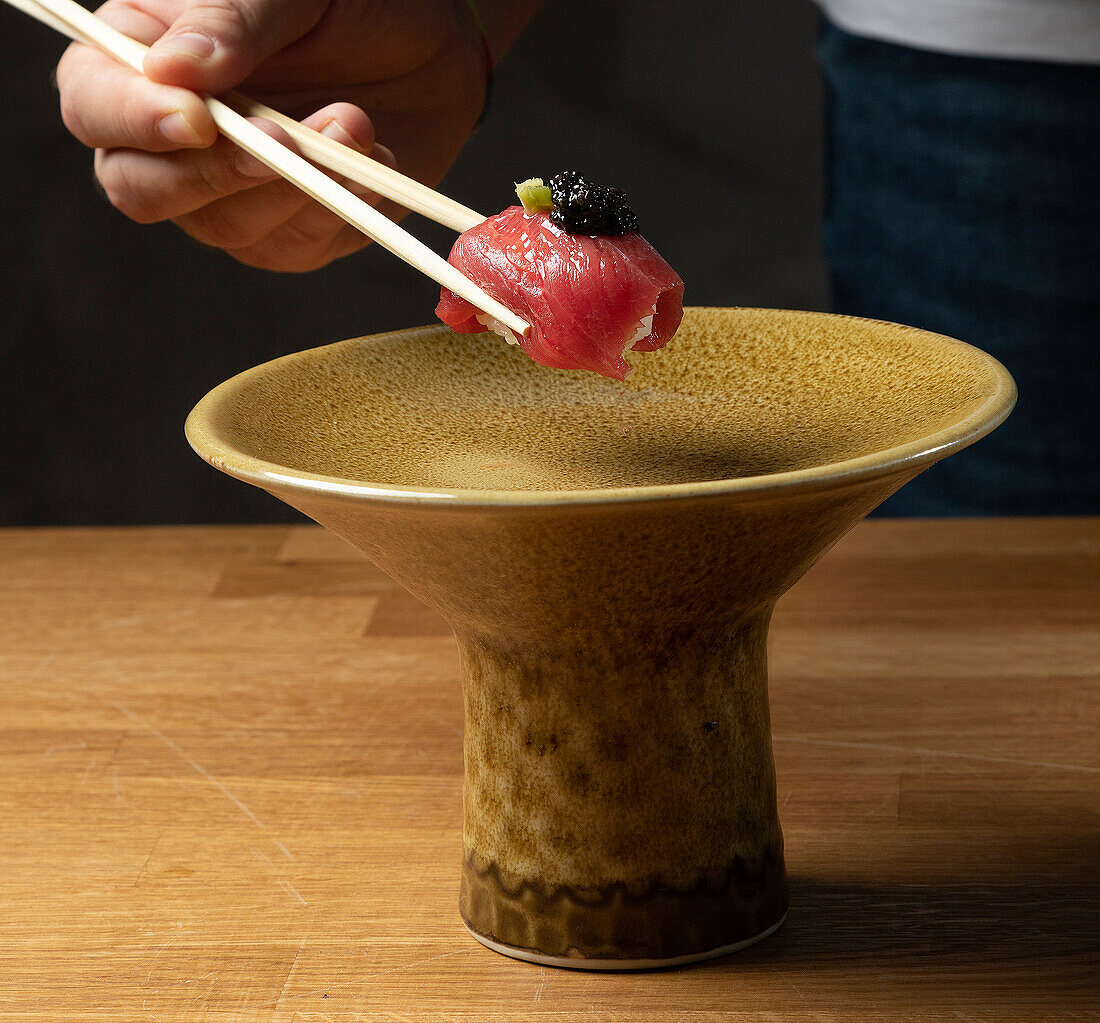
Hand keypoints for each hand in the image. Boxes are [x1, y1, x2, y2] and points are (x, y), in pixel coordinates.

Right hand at [55, 0, 488, 270]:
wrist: (428, 44)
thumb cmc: (343, 3)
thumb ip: (231, 19)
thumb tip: (173, 69)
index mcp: (141, 64)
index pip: (94, 108)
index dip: (135, 121)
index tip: (198, 116)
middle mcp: (172, 143)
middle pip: (140, 190)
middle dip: (214, 173)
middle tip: (281, 135)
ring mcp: (230, 197)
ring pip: (228, 227)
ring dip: (297, 184)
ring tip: (355, 121)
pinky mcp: (293, 233)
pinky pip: (299, 245)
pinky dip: (341, 206)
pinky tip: (374, 156)